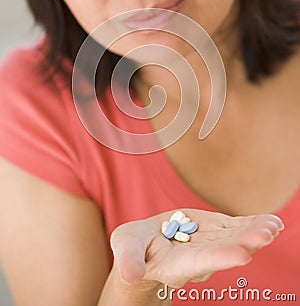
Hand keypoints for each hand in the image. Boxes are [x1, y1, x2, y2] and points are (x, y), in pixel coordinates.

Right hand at [110, 209, 282, 287]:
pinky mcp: (214, 230)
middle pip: (224, 249)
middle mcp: (198, 256)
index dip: (220, 257)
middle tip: (266, 235)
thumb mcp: (125, 249)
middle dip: (245, 242)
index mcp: (176, 263)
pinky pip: (237, 228)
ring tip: (273, 226)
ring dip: (255, 232)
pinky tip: (272, 221)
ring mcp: (209, 242)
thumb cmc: (133, 249)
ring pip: (235, 238)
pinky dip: (253, 223)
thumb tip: (130, 274)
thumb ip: (129, 260)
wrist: (147, 246)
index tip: (242, 255)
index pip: (200, 261)